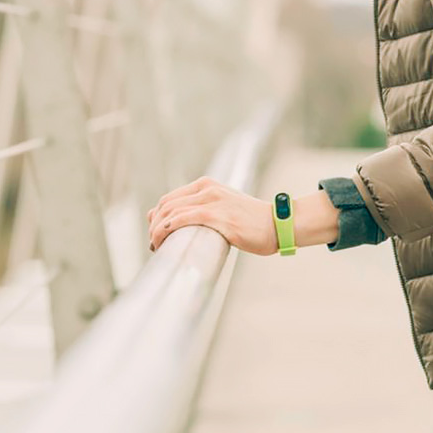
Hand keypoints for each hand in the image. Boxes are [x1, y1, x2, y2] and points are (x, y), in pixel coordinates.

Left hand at [147, 177, 277, 254]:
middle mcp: (207, 188)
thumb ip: (204, 211)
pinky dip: (166, 230)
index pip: (169, 199)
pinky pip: (182, 219)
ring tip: (156, 247)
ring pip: (170, 213)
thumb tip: (179, 225)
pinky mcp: (216, 215)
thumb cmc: (253, 222)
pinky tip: (162, 241)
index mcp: (207, 185)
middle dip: (154, 226)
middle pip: (166, 205)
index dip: (157, 218)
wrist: (278, 224)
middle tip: (154, 244)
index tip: (155, 235)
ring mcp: (212, 201)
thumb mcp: (225, 208)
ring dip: (157, 231)